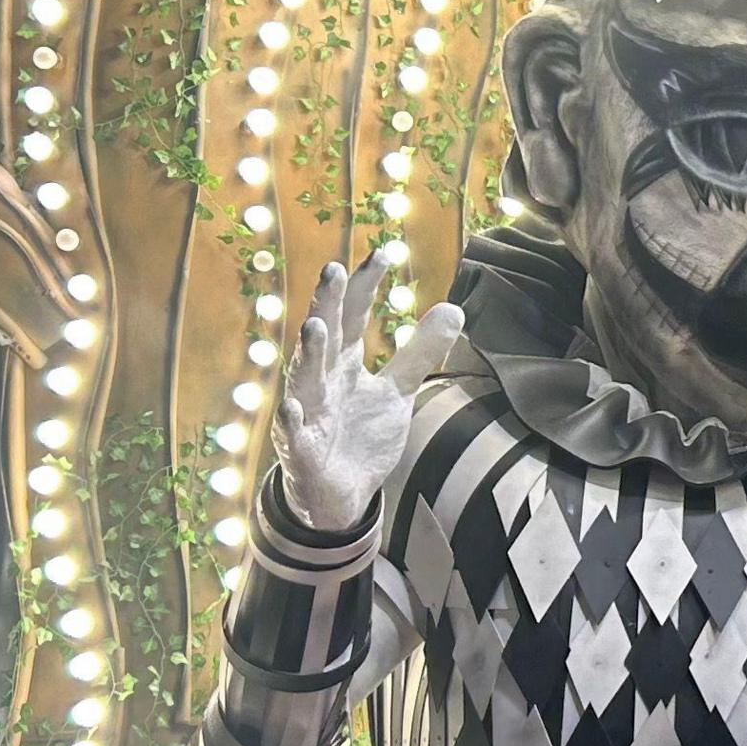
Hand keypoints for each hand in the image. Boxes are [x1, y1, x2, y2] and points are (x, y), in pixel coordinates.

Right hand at [280, 253, 465, 533]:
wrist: (340, 494)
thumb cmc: (360, 435)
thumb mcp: (397, 392)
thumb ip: (419, 352)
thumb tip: (454, 307)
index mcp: (344, 363)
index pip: (354, 316)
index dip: (366, 286)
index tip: (384, 251)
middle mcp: (323, 381)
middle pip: (326, 338)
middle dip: (328, 305)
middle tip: (334, 270)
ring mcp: (308, 415)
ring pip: (305, 379)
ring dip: (308, 353)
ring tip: (315, 326)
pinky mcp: (302, 452)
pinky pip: (294, 434)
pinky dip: (292, 420)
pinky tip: (292, 405)